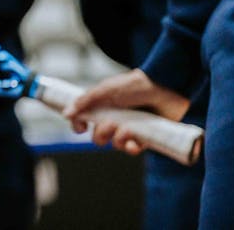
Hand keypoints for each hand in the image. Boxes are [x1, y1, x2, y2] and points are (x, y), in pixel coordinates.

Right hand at [64, 69, 190, 155]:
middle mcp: (115, 117)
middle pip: (98, 136)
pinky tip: (135, 141)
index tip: (80, 128)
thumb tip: (66, 113)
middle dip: (101, 134)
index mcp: (103, 105)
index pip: (85, 119)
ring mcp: (130, 128)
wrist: (167, 87)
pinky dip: (132, 147)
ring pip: (115, 144)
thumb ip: (85, 101)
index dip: (79, 125)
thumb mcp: (106, 89)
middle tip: (109, 125)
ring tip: (127, 129)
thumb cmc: (136, 85)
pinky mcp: (146, 137)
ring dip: (117, 139)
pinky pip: (133, 149)